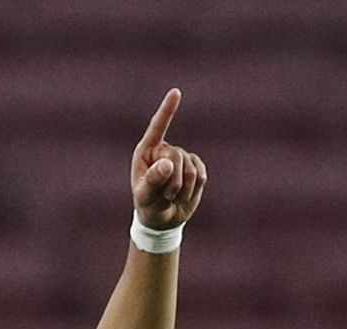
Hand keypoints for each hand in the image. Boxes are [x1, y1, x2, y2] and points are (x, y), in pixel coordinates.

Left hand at [130, 89, 207, 229]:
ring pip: (191, 168)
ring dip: (182, 188)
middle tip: (164, 195)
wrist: (162, 219)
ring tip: (170, 196)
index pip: (158, 127)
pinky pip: (201, 175)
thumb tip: (167, 164)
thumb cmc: (147, 205)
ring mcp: (182, 158)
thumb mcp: (145, 196)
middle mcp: (164, 151)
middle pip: (176, 155)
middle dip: (172, 180)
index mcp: (147, 152)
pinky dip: (193, 189)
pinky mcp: (196, 168)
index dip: (167, 110)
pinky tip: (183, 194)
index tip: (176, 92)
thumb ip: (153, 180)